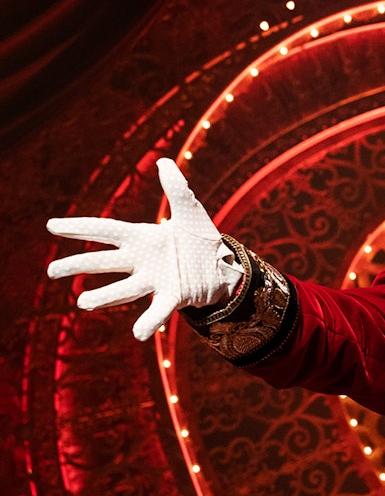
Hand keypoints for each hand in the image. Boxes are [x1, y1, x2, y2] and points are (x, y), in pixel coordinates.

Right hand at [46, 158, 242, 340]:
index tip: (52, 226)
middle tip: (52, 271)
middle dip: (79, 265)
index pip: (106, 230)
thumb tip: (162, 161)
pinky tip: (137, 334)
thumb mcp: (190, 209)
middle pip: (105, 262)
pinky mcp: (173, 296)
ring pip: (124, 289)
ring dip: (104, 297)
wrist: (223, 265)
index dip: (79, 227)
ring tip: (82, 303)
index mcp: (143, 237)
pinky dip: (148, 322)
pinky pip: (157, 311)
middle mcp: (143, 261)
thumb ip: (175, 187)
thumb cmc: (199, 238)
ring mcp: (156, 280)